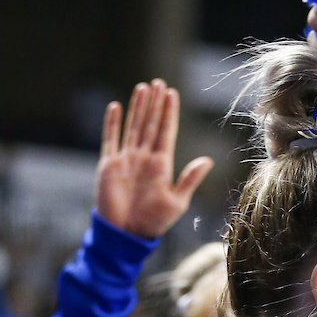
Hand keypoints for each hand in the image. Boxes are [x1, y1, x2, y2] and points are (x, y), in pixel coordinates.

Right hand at [96, 79, 212, 238]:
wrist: (127, 233)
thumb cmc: (154, 221)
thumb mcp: (177, 201)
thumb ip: (189, 179)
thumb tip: (206, 160)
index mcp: (161, 165)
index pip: (166, 132)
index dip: (169, 113)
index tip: (172, 93)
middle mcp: (144, 158)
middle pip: (150, 124)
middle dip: (155, 104)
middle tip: (159, 82)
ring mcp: (126, 159)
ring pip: (133, 127)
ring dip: (138, 108)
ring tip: (143, 88)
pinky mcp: (109, 165)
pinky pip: (110, 139)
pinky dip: (112, 123)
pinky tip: (116, 107)